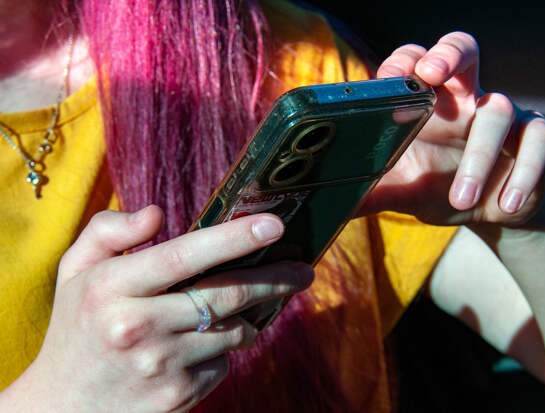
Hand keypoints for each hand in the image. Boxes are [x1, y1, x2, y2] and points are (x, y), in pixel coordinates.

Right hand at [21, 206, 312, 411]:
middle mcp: (137, 326)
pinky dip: (223, 350)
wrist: (62, 408)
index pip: (185, 255)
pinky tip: (201, 346)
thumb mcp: (75, 271)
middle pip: (227, 295)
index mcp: (112, 287)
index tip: (275, 224)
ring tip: (252, 304)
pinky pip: (223, 363)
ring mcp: (161, 366)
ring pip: (235, 331)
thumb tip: (157, 214)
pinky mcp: (178, 395)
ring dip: (251, 315)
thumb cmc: (76, 329)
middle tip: (304, 270)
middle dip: (276, 278)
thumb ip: (109, 231)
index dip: (235, 237)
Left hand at [362, 32, 544, 226]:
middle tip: (430, 74)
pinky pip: (539, 140)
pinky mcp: (535, 137)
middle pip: (463, 51)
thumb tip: (328, 204)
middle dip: (447, 54)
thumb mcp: (403, 190)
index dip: (402, 62)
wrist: (488, 213)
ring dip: (477, 158)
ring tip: (460, 199)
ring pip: (497, 110)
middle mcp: (465, 99)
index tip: (388, 79)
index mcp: (429, 103)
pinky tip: (505, 203)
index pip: (415, 63)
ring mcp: (504, 114)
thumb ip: (370, 193)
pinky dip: (524, 172)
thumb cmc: (440, 188)